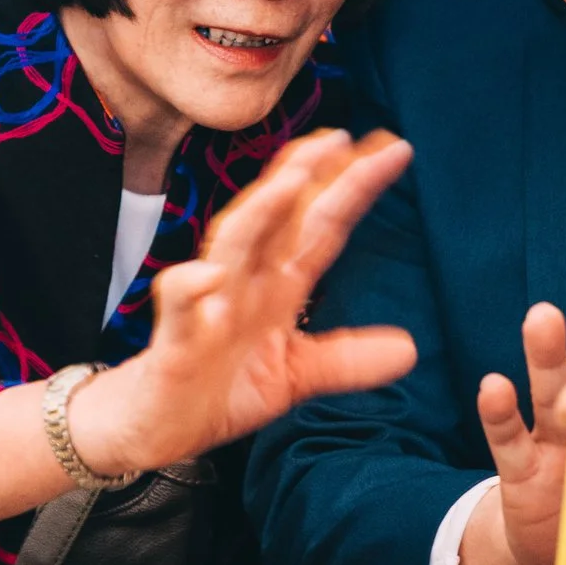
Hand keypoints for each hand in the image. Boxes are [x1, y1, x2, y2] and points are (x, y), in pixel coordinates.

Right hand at [74, 130, 417, 472]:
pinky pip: (181, 309)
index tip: (392, 149)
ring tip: (293, 179)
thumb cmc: (218, 388)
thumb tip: (409, 350)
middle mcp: (244, 282)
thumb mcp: (295, 375)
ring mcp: (208, 305)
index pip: (319, 225)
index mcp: (275, 285)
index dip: (353, 187)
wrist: (156, 427)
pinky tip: (208, 277)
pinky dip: (192, 290)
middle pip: (278, 216)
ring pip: (231, 245)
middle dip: (307, 173)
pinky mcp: (176, 340)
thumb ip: (347, 359)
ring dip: (260, 211)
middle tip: (340, 137)